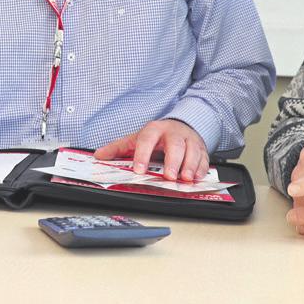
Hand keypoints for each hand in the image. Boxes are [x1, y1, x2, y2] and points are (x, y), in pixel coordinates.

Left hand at [93, 119, 208, 181]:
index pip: (147, 140)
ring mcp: (189, 140)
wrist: (180, 125)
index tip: (139, 170)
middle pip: (175, 145)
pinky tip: (197, 177)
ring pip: (192, 150)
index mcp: (154, 130)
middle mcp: (173, 133)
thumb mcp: (136, 138)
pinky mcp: (201, 148)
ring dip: (190, 166)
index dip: (142, 155)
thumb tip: (99, 155)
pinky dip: (202, 168)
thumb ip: (118, 148)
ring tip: (186, 178)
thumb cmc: (157, 136)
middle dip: (173, 161)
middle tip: (169, 176)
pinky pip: (204, 158)